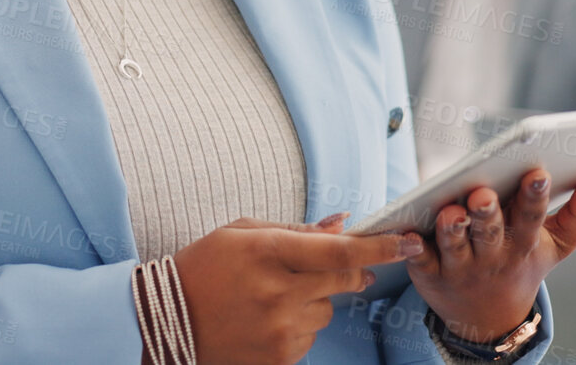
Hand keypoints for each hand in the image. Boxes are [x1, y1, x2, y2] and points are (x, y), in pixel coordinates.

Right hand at [172, 214, 421, 364]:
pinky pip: (311, 335)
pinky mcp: (281, 356)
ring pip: (327, 308)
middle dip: (354, 270)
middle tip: (350, 267)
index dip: (380, 247)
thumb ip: (297, 229)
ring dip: (315, 299)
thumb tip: (343, 224)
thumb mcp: (242, 233)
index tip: (408, 241)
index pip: (340, 250)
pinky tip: (267, 318)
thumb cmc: (204, 267)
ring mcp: (280, 329)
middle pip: (344, 279)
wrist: (167, 320)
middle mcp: (278, 292)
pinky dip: (299, 324)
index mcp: (267, 252)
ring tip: (274, 296)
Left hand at [409, 169, 575, 344]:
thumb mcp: (558, 244)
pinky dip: (410, 247)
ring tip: (450, 212)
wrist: (488, 317)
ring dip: (452, 229)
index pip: (531, 217)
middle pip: (490, 231)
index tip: (538, 173)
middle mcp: (492, 255)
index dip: (535, 196)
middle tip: (483, 194)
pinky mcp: (428, 271)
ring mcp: (460, 265)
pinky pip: (418, 258)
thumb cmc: (522, 263)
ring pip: (454, 245)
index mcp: (524, 242)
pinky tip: (405, 231)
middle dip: (487, 212)